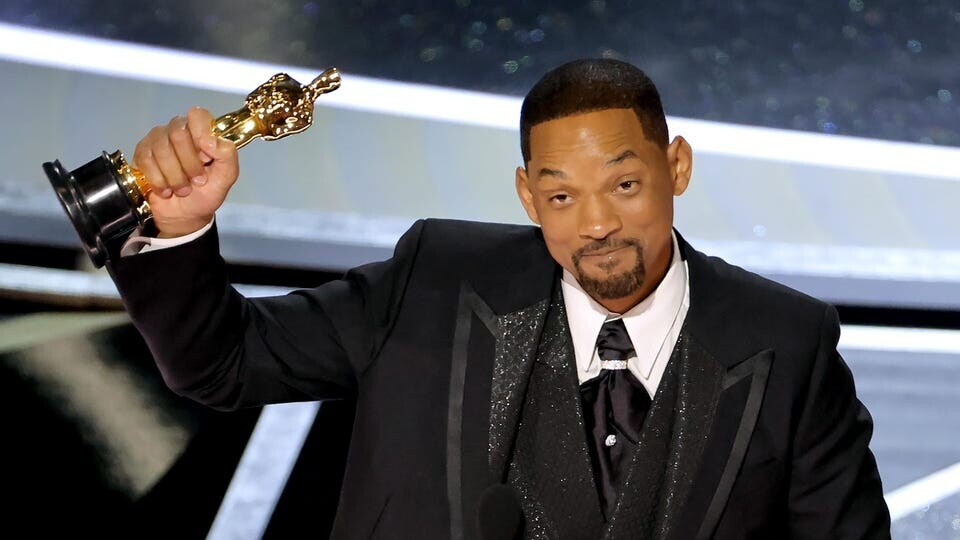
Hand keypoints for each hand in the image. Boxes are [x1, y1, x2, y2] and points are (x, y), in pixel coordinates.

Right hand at [133, 107, 238, 236]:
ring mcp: (157, 139)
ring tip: (182, 188)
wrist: (184, 215)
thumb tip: (210, 141)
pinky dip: (159, 181)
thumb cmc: (205, 193)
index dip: (201, 135)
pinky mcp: (141, 153)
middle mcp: (178, 130)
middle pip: (179, 134)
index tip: (206, 158)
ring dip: (175, 177)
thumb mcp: (226, 177)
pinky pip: (146, 161)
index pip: (198, 115)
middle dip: (190, 165)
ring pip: (162, 149)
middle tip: (197, 180)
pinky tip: (166, 189)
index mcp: (201, 131)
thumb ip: (228, 155)